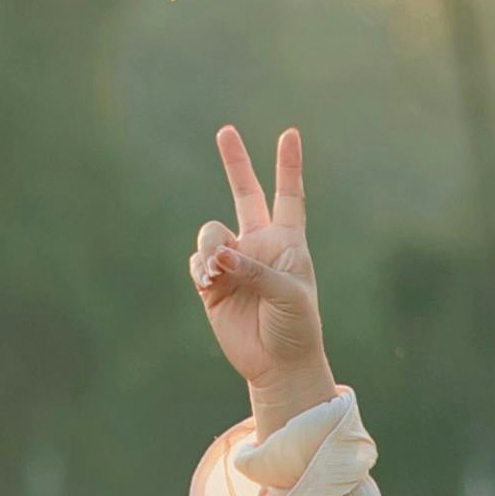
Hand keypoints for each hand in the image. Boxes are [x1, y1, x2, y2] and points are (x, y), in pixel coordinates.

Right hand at [189, 126, 335, 421]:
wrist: (277, 363)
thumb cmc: (297, 326)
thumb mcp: (288, 293)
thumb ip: (255, 269)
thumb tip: (217, 257)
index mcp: (288, 241)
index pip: (289, 195)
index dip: (288, 165)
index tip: (290, 133)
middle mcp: (259, 245)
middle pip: (245, 194)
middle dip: (235, 163)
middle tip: (225, 131)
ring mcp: (234, 262)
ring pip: (211, 233)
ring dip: (211, 248)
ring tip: (218, 272)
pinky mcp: (211, 284)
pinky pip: (197, 261)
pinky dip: (200, 268)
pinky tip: (209, 281)